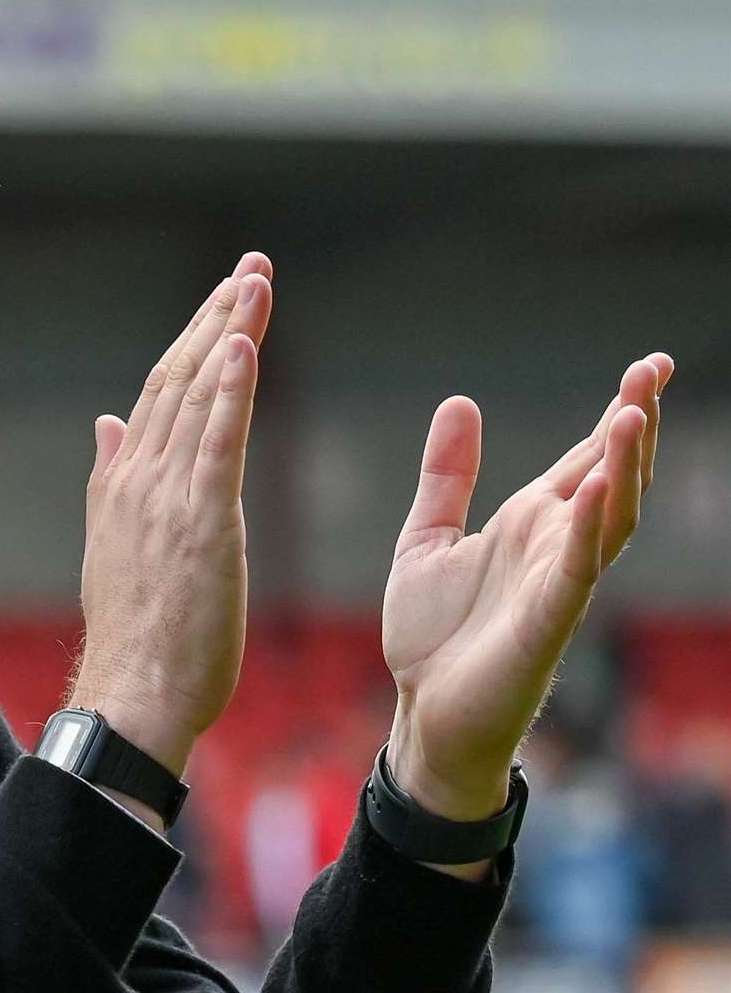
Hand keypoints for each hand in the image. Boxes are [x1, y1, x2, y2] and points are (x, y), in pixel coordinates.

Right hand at [68, 253, 273, 776]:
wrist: (132, 691)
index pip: (160, 393)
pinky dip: (232, 389)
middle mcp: (139, 477)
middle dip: (216, 317)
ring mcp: (167, 496)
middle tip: (251, 268)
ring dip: (230, 332)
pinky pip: (217, 441)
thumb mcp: (114, 542)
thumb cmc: (136, 632)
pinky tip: (245, 344)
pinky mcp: (201, 521)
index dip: (194, 340)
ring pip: (200, 396)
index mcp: (123, 482)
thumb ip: (111, 476)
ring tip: (256, 282)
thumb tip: (105, 422)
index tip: (224, 300)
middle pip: (180, 378)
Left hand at [383, 354, 673, 830]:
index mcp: (529, 523)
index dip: (619, 413)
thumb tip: (460, 401)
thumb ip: (446, 476)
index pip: (587, 458)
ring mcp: (557, 583)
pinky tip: (602, 486)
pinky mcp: (547, 621)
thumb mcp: (426, 536)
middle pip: (612, 476)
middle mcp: (554, 546)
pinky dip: (592, 528)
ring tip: (633, 413)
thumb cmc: (431, 635)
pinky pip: (579, 569)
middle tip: (654, 370)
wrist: (423, 711)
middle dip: (634, 424)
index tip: (651, 365)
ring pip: (610, 517)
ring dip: (624, 467)